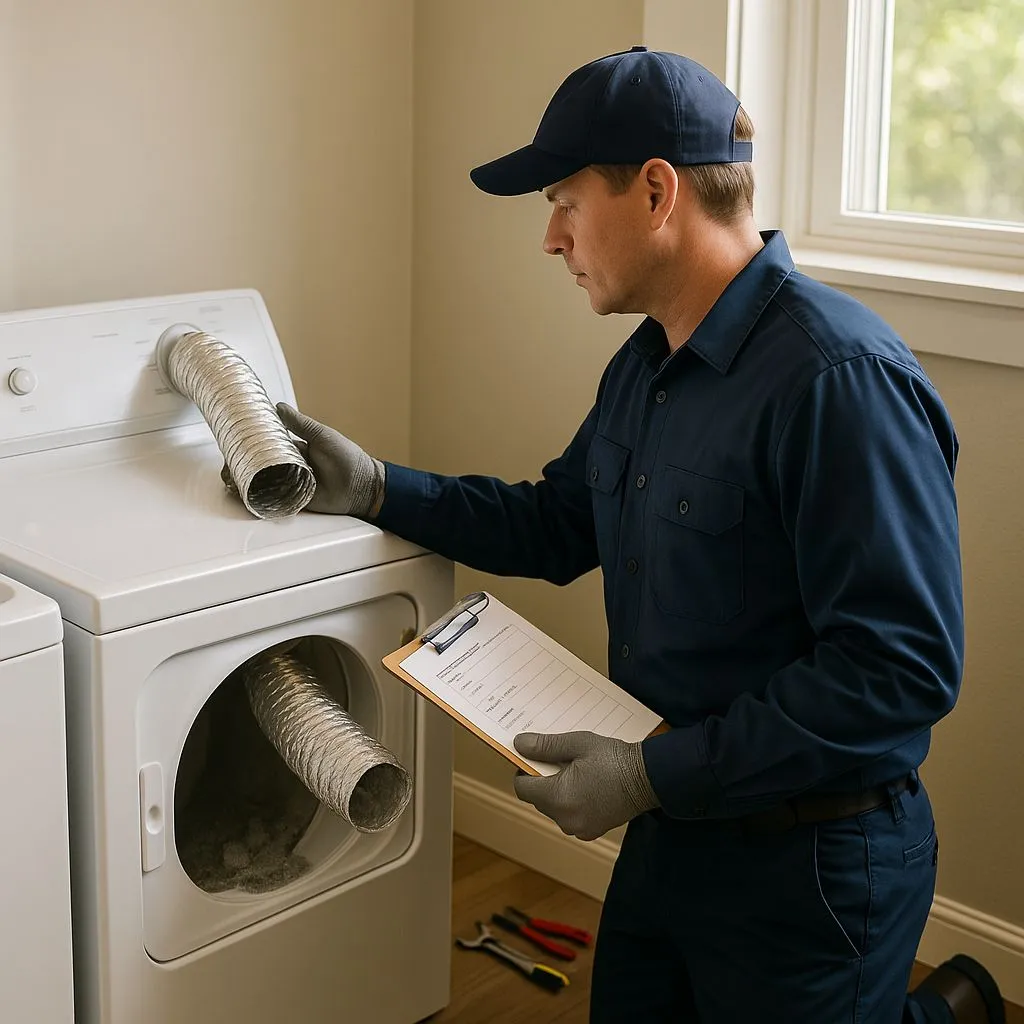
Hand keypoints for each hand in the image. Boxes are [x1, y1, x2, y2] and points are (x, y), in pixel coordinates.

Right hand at [220, 404, 384, 516]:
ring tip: (232, 480)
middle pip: (258, 467)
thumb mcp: (322, 435)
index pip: (265, 446)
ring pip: (262, 485)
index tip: (231, 442)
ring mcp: (291, 485)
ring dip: (245, 483)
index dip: (248, 446)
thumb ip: (300, 424)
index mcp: (293, 449)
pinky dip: (259, 499)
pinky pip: (274, 501)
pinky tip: (246, 496)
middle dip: (240, 467)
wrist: (363, 485)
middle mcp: (289, 467)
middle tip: (229, 467)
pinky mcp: (295, 501)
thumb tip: (278, 406)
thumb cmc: (347, 458)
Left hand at [512, 731, 658, 841]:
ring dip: (557, 792)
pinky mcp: (591, 831)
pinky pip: (569, 816)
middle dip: (542, 780)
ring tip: (575, 772)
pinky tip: (586, 785)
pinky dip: (570, 802)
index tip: (533, 758)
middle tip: (558, 760)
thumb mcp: (577, 744)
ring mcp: (579, 829)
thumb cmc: (614, 758)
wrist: (649, 778)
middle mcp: (565, 819)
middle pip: (537, 799)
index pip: (522, 789)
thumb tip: (519, 744)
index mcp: (559, 798)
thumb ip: (545, 746)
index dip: (523, 771)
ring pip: (553, 809)